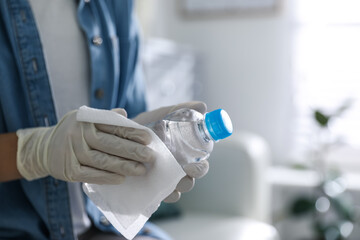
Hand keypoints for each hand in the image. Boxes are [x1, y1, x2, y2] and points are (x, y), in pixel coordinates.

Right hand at [16, 109, 155, 183]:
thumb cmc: (73, 132)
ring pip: (102, 161)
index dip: (132, 132)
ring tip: (141, 170)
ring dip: (123, 166)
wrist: (43, 148)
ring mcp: (72, 152)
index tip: (148, 138)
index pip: (113, 126)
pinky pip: (91, 175)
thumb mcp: (85, 119)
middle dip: (133, 151)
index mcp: (87, 120)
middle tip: (150, 157)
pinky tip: (121, 179)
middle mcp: (78, 134)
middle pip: (110, 144)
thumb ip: (105, 117)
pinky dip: (107, 177)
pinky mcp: (68, 170)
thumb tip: (125, 114)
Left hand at [132, 101, 209, 202]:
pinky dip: (162, 194)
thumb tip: (203, 106)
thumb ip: (182, 109)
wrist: (120, 135)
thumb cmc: (147, 126)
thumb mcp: (163, 114)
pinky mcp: (152, 186)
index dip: (201, 166)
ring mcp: (165, 179)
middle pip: (192, 178)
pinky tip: (156, 189)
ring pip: (178, 189)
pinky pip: (162, 196)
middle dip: (191, 177)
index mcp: (185, 154)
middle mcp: (178, 169)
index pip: (201, 163)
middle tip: (184, 169)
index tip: (196, 162)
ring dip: (177, 186)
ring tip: (168, 180)